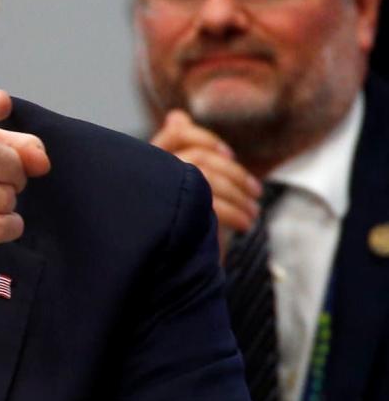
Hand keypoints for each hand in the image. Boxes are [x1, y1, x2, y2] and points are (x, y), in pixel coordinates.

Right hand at [151, 109, 262, 259]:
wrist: (151, 285)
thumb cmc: (163, 236)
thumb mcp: (175, 190)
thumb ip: (177, 152)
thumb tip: (176, 115)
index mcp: (143, 168)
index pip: (175, 135)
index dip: (204, 138)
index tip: (228, 155)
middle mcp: (145, 177)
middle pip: (200, 158)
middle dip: (236, 175)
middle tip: (256, 193)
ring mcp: (155, 195)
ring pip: (208, 177)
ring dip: (240, 196)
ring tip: (252, 215)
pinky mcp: (172, 217)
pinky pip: (212, 203)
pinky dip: (235, 214)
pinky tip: (243, 226)